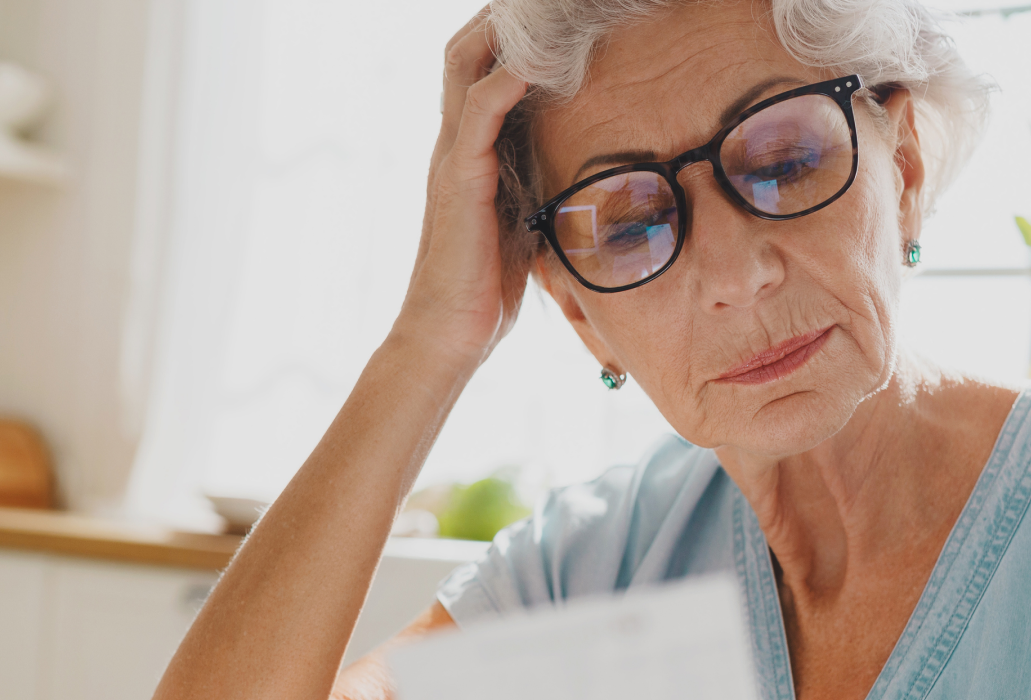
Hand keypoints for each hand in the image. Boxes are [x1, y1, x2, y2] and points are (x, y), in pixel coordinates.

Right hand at [397, 8, 531, 368]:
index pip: (478, 69)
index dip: (506, 35)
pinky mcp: (461, 180)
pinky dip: (506, 79)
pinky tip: (535, 62)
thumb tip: (580, 167)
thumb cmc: (487, 285)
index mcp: (469, 148)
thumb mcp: (523, 217)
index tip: (546, 15)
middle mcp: (454, 142)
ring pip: (466, 65)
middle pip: (465, 50)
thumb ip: (537, 182)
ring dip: (501, 30)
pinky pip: (480, 113)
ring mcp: (453, 156)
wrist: (450, 334)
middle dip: (499, 17)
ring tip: (537, 9)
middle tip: (541, 1)